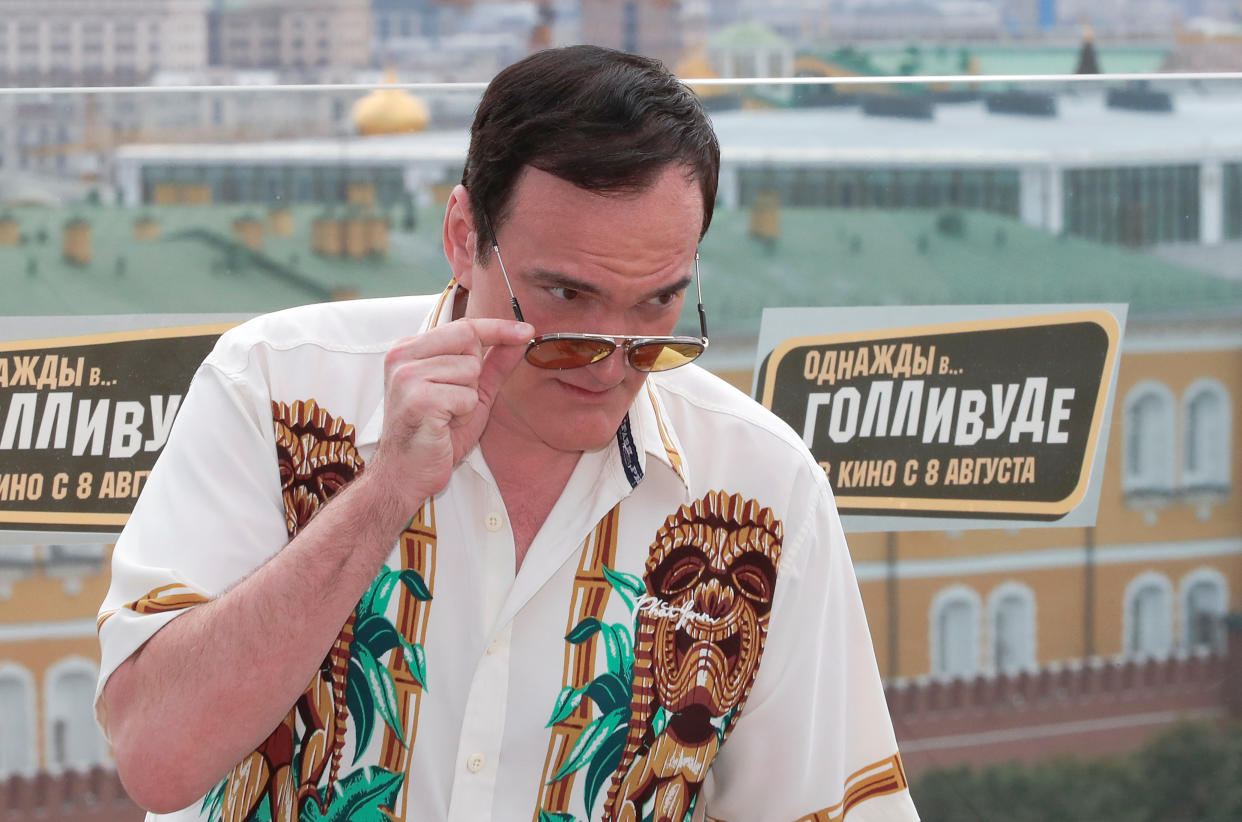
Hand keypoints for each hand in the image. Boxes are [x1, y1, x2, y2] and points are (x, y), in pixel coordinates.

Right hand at [369, 317, 532, 511]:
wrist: (406, 474)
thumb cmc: (436, 435)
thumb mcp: (471, 394)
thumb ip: (493, 365)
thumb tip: (520, 338)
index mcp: (410, 349)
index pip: (462, 325)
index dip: (497, 328)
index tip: (527, 329)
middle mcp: (402, 356)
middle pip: (468, 339)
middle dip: (475, 372)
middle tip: (455, 399)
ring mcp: (407, 376)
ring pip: (469, 369)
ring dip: (468, 398)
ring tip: (446, 416)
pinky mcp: (417, 399)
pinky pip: (465, 396)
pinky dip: (463, 414)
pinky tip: (443, 426)